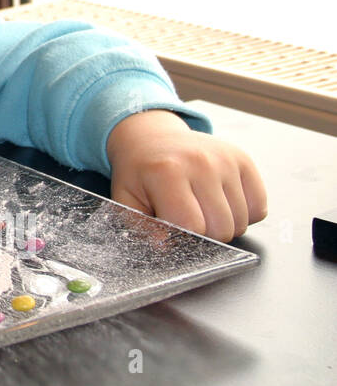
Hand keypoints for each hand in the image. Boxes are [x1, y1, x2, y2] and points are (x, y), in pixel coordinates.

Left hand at [106, 109, 265, 242]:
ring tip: (202, 208)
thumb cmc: (140, 172)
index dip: (182, 236)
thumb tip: (165, 246)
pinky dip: (244, 214)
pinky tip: (221, 202)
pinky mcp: (243, 160)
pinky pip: (258, 208)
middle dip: (205, 234)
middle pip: (222, 228)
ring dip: (224, 225)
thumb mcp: (127, 199)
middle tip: (188, 218)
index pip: (192, 226)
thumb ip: (142, 227)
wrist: (152, 139)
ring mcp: (226, 160)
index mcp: (167, 172)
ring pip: (242, 222)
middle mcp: (201, 163)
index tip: (172, 226)